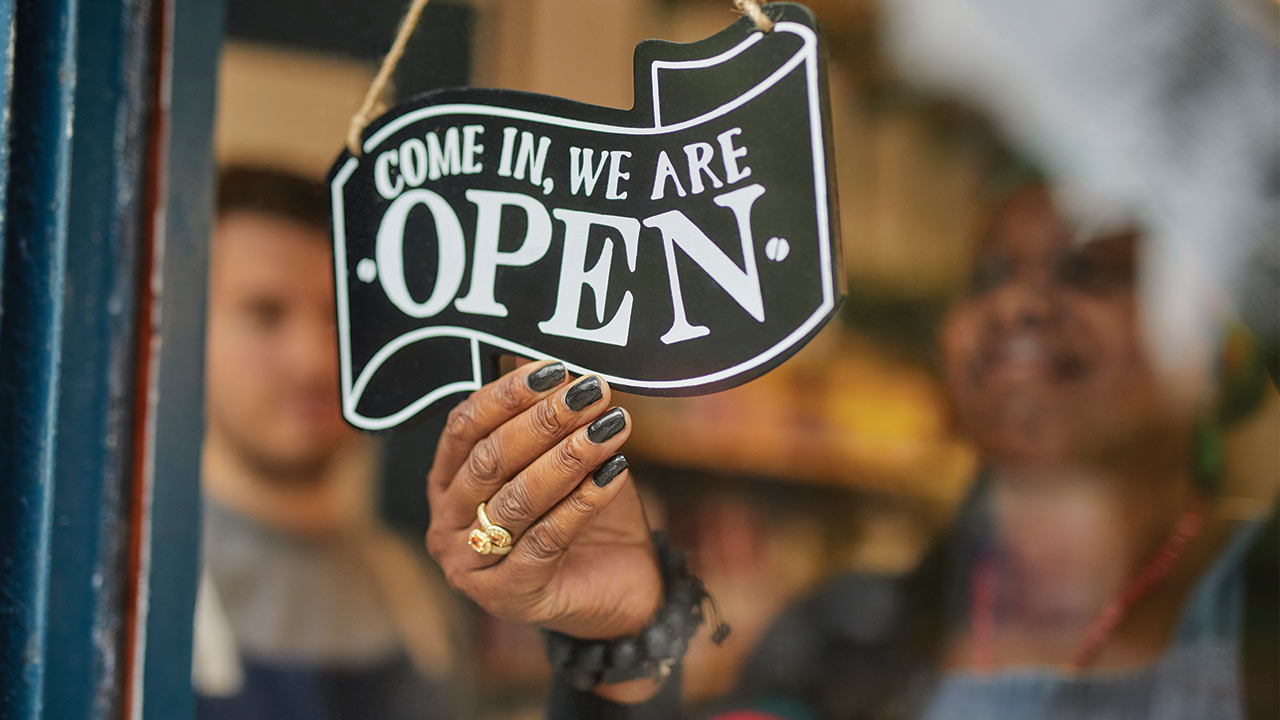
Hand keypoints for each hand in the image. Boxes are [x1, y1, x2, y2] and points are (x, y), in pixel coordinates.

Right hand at [425, 361, 662, 645]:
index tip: (556, 371)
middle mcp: (448, 524)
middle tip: (592, 394)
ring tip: (611, 427)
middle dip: (544, 421)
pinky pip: (547, 539)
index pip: (465, 427)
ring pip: (518, 499)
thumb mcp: (566, 458)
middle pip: (490, 460)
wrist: (619, 588)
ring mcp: (471, 565)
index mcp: (447, 482)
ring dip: (569, 456)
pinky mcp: (509, 596)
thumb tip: (553, 364)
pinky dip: (583, 501)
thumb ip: (551, 420)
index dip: (507, 394)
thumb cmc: (584, 516)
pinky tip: (614, 472)